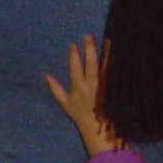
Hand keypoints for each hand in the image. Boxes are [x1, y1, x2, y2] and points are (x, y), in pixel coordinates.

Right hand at [42, 35, 117, 154]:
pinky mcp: (112, 88)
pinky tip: (117, 51)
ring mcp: (103, 87)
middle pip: (91, 65)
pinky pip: (113, 73)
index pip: (75, 70)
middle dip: (89, 50)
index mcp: (78, 89)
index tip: (72, 44)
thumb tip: (45, 75)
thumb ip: (55, 88)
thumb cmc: (79, 113)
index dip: (73, 57)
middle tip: (87, 36)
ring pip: (105, 67)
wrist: (97, 126)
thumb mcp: (64, 103)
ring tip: (107, 39)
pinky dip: (115, 62)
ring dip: (106, 53)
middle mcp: (91, 87)